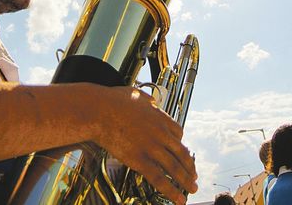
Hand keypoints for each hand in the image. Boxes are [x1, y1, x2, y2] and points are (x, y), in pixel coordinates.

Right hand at [92, 86, 197, 204]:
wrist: (97, 110)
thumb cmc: (112, 101)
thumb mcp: (137, 95)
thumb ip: (149, 101)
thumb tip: (153, 104)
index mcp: (160, 117)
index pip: (179, 133)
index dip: (181, 144)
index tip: (181, 151)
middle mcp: (160, 133)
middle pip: (182, 152)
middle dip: (190, 167)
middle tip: (194, 175)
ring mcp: (150, 147)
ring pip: (175, 167)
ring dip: (186, 180)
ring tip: (192, 188)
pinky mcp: (138, 160)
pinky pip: (159, 178)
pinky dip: (171, 190)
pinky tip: (178, 198)